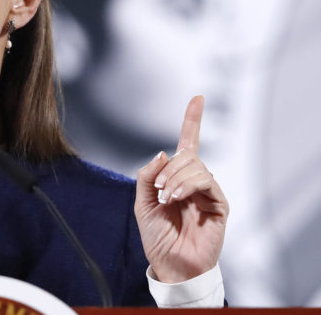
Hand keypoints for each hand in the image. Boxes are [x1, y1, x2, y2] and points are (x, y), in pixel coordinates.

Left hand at [134, 95, 228, 282]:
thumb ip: (147, 177)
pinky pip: (206, 182)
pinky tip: (175, 199)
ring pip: (196, 167)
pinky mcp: (219, 205)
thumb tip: (163, 153)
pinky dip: (187, 186)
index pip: (188, 143)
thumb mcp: (141, 203)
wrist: (171, 264)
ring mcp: (208, 193)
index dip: (192, 120)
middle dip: (169, 169)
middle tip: (158, 191)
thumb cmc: (157, 236)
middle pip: (188, 156)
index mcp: (177, 177)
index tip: (198, 98)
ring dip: (176, 179)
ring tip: (165, 199)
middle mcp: (195, 181)